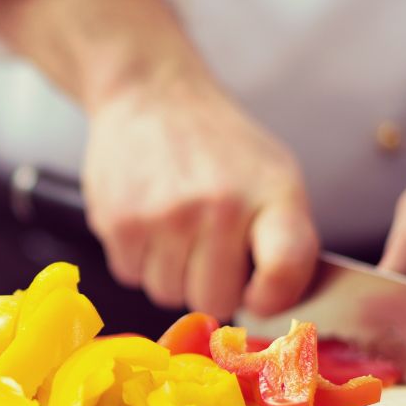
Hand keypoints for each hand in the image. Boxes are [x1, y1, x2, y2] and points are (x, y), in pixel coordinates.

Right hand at [0, 0, 317, 318]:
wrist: (152, 94)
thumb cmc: (220, 146)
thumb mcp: (275, 177)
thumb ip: (286, 241)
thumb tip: (274, 310)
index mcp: (272, 193)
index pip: (284, 271)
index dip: (272, 299)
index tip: (259, 294)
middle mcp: (220, 206)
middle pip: (216, 301)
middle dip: (212, 284)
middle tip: (209, 246)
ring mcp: (166, 216)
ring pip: (169, 295)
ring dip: (172, 273)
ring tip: (177, 227)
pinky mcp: (119, 221)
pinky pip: (132, 277)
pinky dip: (140, 258)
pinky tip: (149, 220)